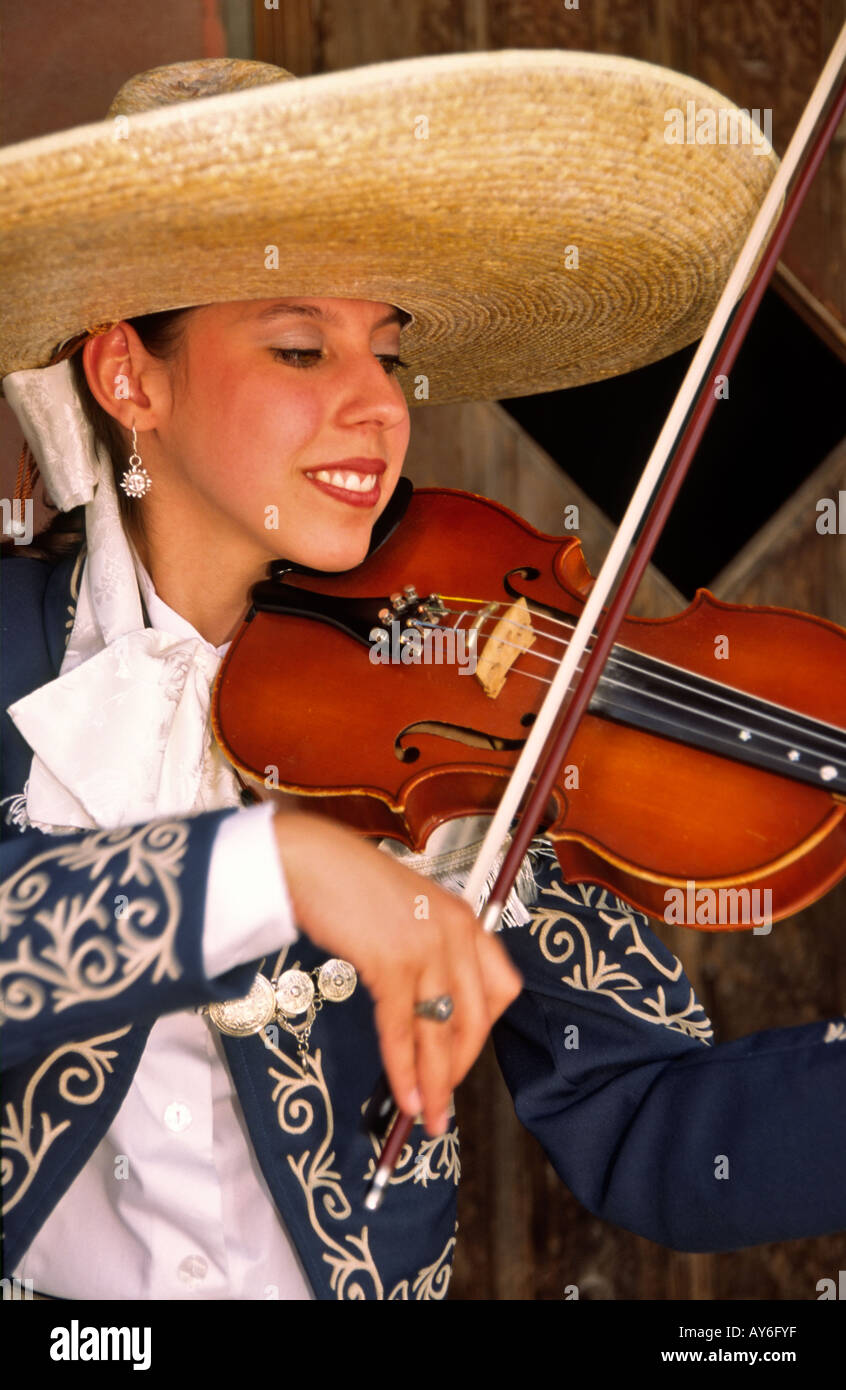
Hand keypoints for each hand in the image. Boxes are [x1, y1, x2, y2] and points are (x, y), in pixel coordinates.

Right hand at [272, 810, 521, 1135]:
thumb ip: (425, 951)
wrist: (310, 859)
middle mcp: (457, 932)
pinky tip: (403, 1094)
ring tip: (427, 1117)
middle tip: (443, 1103)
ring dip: (436, 1083)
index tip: (461, 1057)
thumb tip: (424, 1010)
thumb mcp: (406, 915)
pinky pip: (403, 1028)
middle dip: (460, 1069)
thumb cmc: (349, 884)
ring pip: (442, 1032)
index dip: (482, 1032)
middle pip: (477, 1019)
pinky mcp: (394, 961)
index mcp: (465, 919)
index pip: (501, 988)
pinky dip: (404, 1069)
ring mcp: (428, 946)